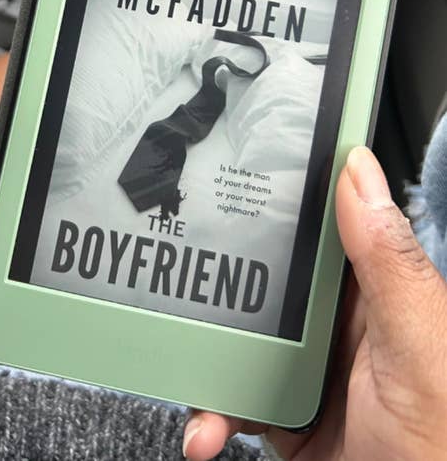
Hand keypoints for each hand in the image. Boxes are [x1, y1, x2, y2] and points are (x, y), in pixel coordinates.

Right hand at [183, 147, 446, 460]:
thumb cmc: (441, 448)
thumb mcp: (417, 349)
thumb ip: (387, 264)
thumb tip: (358, 169)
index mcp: (376, 295)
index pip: (321, 229)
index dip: (276, 203)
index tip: (226, 177)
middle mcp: (337, 328)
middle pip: (264, 283)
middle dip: (219, 289)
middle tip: (183, 288)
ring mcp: (307, 373)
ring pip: (239, 341)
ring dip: (206, 361)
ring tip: (196, 391)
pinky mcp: (285, 417)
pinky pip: (233, 398)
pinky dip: (211, 411)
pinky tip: (205, 430)